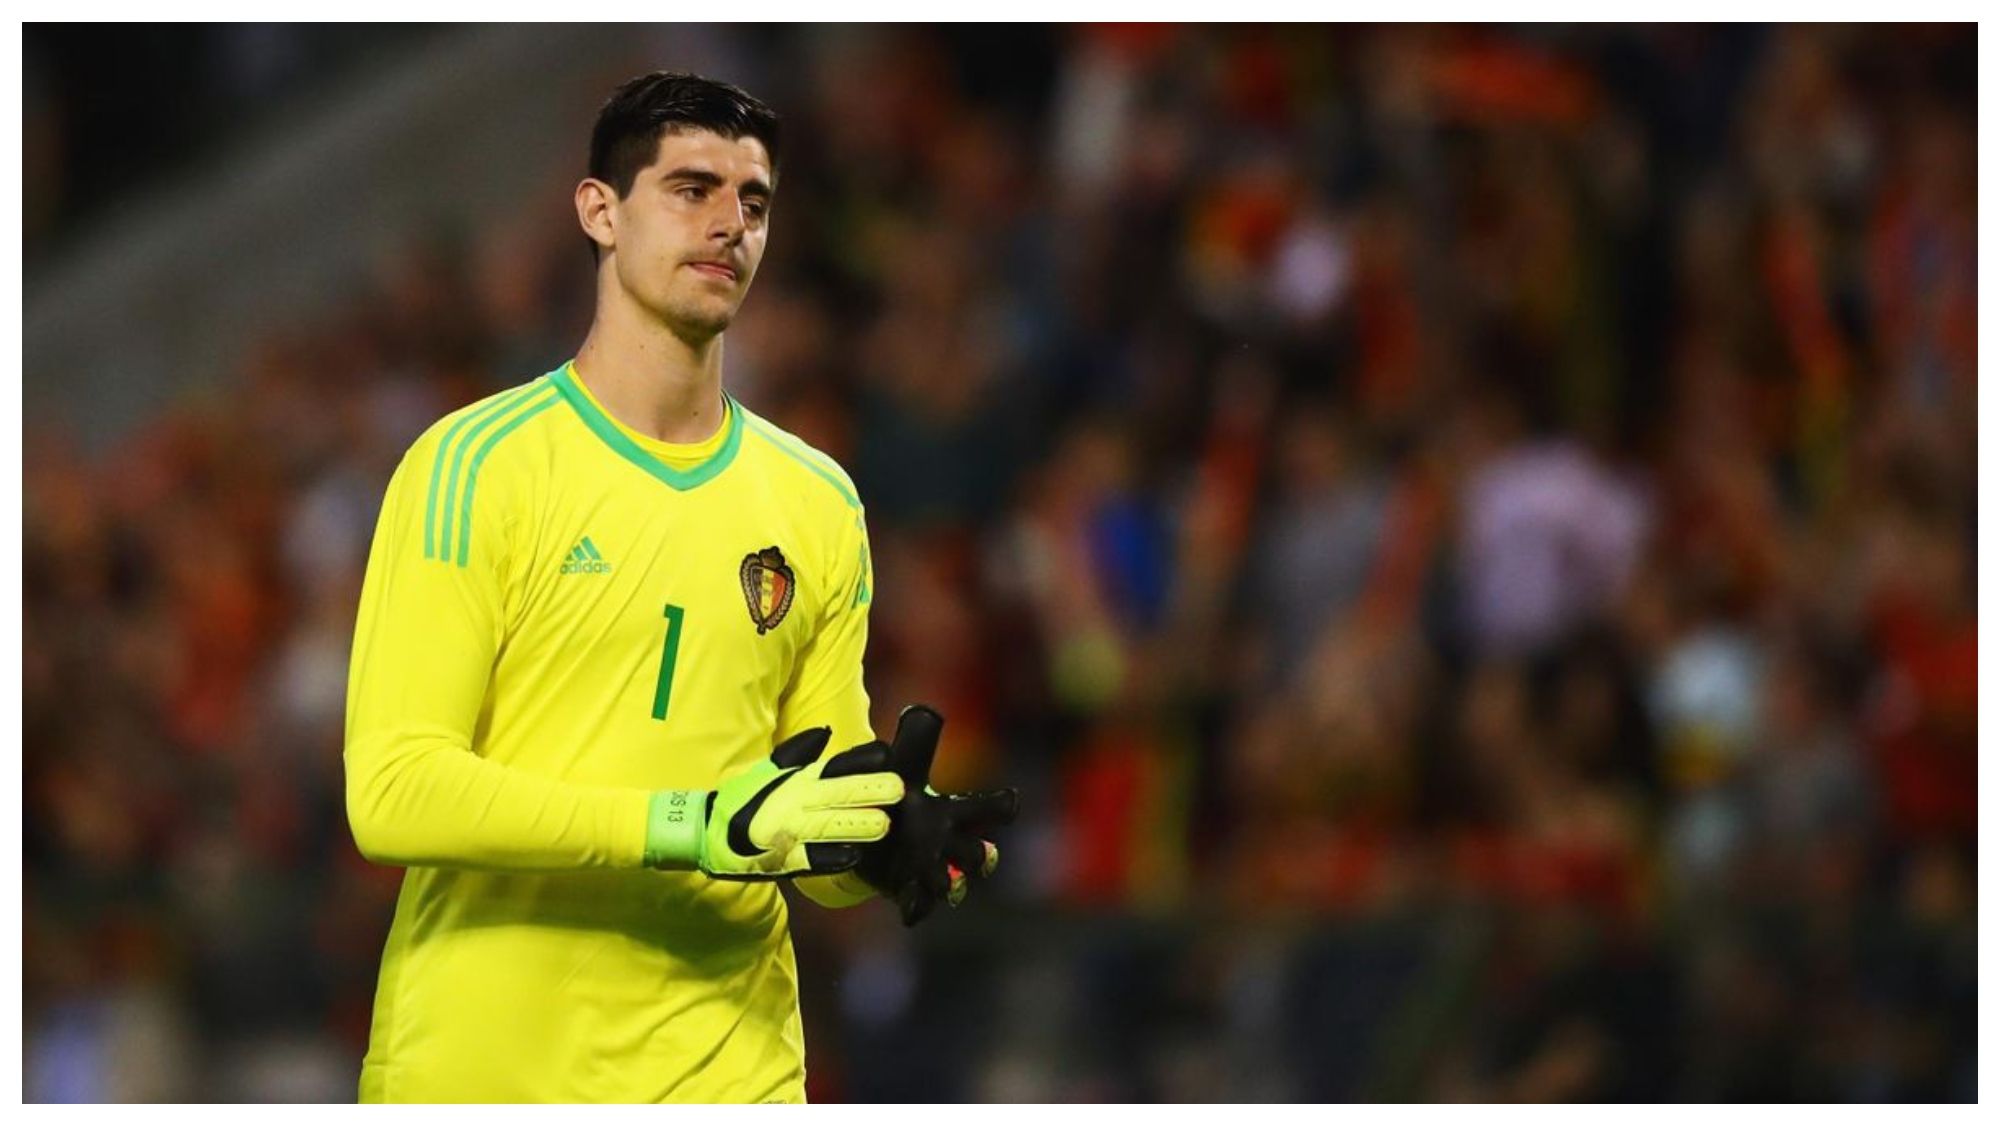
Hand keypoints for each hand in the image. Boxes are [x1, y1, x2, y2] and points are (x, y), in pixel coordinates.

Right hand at [644, 728, 905, 879]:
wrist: (704, 833)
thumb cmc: (742, 800)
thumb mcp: (767, 769)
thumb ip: (797, 752)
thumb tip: (825, 732)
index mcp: (795, 780)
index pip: (833, 768)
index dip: (860, 763)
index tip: (886, 755)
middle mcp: (795, 803)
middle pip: (837, 795)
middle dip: (868, 792)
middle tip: (898, 789)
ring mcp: (790, 833)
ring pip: (829, 828)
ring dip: (857, 825)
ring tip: (884, 824)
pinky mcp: (784, 861)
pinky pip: (812, 861)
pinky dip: (833, 858)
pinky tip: (855, 857)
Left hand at [855, 705, 1018, 924]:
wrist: (868, 833)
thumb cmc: (895, 796)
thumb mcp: (902, 765)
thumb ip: (915, 743)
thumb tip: (922, 710)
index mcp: (954, 812)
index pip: (992, 809)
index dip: (1003, 806)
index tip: (1010, 801)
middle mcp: (951, 844)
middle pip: (982, 853)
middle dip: (982, 855)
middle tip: (981, 854)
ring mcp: (932, 871)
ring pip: (955, 884)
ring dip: (950, 883)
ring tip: (939, 882)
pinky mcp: (909, 891)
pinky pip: (920, 906)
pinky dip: (916, 907)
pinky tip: (908, 910)